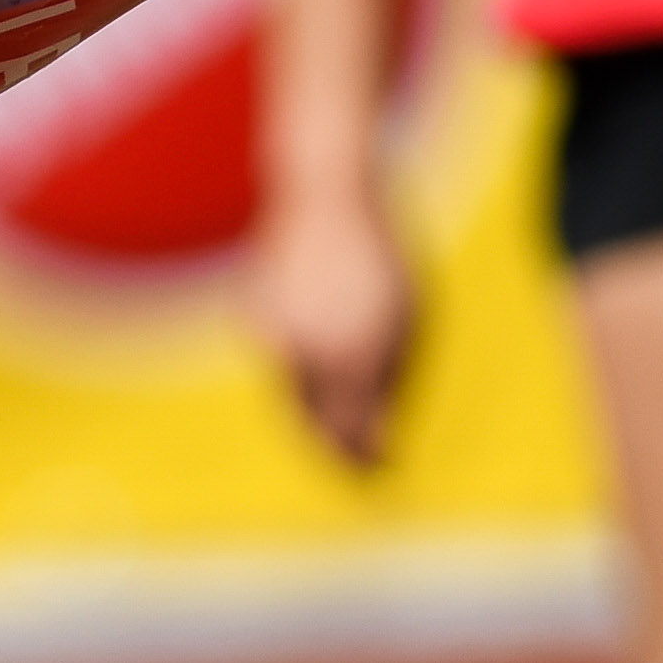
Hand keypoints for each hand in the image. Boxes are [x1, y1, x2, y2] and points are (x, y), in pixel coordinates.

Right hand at [249, 195, 416, 464]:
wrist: (327, 193)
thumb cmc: (380, 258)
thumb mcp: (407, 320)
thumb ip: (393, 385)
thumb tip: (380, 444)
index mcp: (354, 353)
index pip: (351, 431)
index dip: (365, 458)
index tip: (383, 469)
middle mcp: (307, 349)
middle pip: (314, 424)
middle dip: (336, 448)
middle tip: (360, 466)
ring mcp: (275, 333)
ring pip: (292, 396)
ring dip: (316, 413)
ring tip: (346, 411)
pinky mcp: (255, 318)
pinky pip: (281, 363)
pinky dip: (300, 374)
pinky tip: (322, 359)